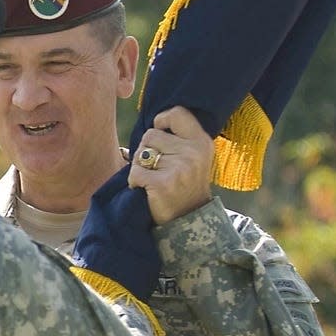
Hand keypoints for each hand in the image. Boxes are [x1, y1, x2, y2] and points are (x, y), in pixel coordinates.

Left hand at [128, 106, 213, 224]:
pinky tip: (146, 189)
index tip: (161, 132)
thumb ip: (177, 138)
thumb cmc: (183, 185)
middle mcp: (193, 152)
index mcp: (201, 142)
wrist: (189, 221)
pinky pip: (135, 172)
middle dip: (147, 150)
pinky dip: (134, 181)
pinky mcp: (163, 184)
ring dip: (140, 165)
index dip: (162, 121)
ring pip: (140, 152)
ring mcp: (180, 168)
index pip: (177, 113)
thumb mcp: (191, 157)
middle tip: (158, 168)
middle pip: (151, 134)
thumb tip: (151, 122)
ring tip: (153, 179)